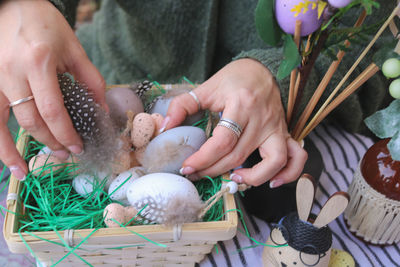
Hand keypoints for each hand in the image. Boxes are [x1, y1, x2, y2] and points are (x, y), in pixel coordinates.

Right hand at [0, 0, 104, 179]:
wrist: (12, 3)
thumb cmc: (45, 24)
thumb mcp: (74, 48)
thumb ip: (91, 80)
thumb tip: (101, 110)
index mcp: (38, 63)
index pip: (53, 111)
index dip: (66, 134)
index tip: (78, 147)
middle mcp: (12, 73)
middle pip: (31, 121)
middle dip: (51, 141)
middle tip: (66, 152)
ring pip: (3, 124)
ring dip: (15, 151)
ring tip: (26, 170)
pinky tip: (5, 159)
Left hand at [166, 59, 306, 185]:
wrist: (261, 69)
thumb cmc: (233, 79)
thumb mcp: (205, 88)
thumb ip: (182, 106)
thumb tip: (165, 127)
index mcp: (240, 104)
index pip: (222, 141)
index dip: (203, 158)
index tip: (187, 167)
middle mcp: (262, 119)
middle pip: (239, 155)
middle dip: (213, 170)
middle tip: (196, 174)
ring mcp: (276, 127)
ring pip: (273, 161)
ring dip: (253, 178)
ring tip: (232, 180)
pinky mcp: (284, 133)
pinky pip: (295, 158)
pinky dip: (288, 174)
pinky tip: (271, 182)